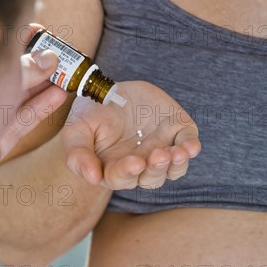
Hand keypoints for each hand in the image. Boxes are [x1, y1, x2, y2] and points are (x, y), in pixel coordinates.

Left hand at [0, 25, 66, 235]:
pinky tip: (58, 96)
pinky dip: (38, 110)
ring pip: (15, 97)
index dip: (14, 35)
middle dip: (34, 60)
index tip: (38, 26)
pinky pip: (17, 123)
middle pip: (4, 72)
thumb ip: (12, 78)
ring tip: (68, 72)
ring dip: (42, 84)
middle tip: (62, 50)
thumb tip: (44, 58)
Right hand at [62, 81, 199, 189]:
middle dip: (155, 169)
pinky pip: (188, 146)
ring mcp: (160, 151)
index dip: (128, 172)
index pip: (121, 178)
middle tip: (157, 156)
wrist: (109, 88)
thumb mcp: (75, 131)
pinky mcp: (176, 133)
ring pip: (172, 169)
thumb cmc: (89, 114)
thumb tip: (92, 178)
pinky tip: (191, 147)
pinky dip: (191, 148)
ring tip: (176, 153)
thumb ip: (78, 155)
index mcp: (113, 170)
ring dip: (176, 164)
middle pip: (150, 178)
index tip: (133, 162)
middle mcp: (139, 166)